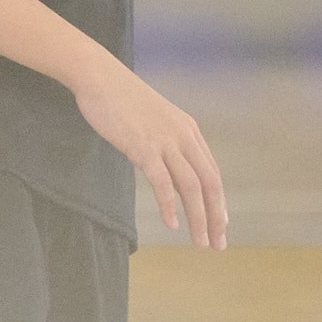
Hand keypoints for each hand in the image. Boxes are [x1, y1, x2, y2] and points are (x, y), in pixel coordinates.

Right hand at [72, 57, 227, 248]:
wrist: (100, 77)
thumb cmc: (122, 98)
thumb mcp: (155, 121)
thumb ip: (167, 143)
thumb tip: (171, 170)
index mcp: (189, 131)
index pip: (212, 173)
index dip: (219, 202)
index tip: (221, 225)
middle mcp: (184, 136)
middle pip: (209, 183)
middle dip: (216, 217)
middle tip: (217, 244)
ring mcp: (165, 142)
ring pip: (191, 186)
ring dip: (198, 218)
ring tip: (200, 241)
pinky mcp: (144, 147)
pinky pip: (163, 182)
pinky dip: (170, 205)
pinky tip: (171, 223)